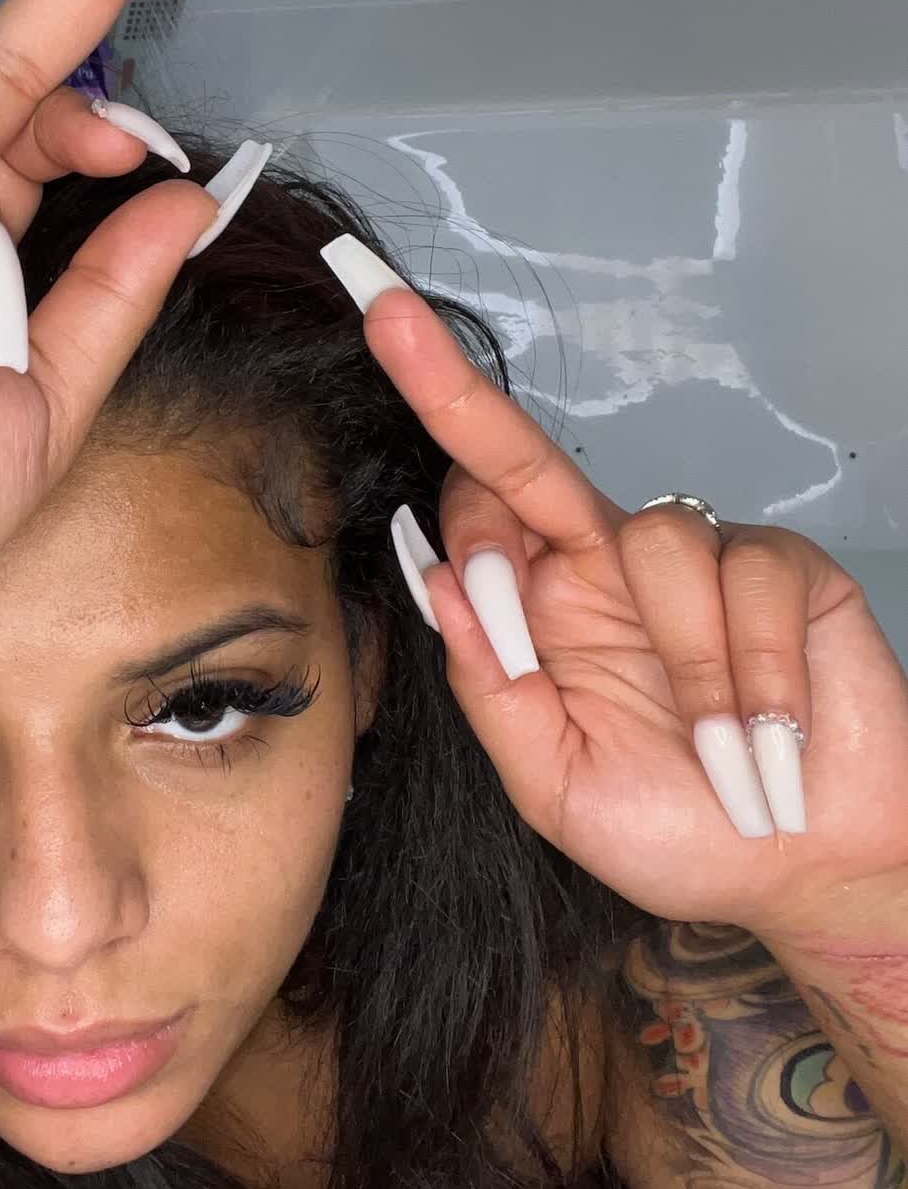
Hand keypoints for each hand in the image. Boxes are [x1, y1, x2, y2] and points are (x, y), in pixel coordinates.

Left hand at [326, 238, 907, 943]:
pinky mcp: (782, 568)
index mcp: (543, 612)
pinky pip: (749, 578)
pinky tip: (773, 738)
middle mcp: (607, 568)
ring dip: (687, 668)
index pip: (476, 505)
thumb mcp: (558, 782)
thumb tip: (431, 581)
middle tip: (386, 317)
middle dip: (452, 390)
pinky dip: (757, 675)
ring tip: (718, 754)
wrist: (811, 871)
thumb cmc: (682, 835)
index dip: (428, 434)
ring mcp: (696, 560)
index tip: (377, 331)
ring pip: (652, 541)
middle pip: (524, 458)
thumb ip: (494, 687)